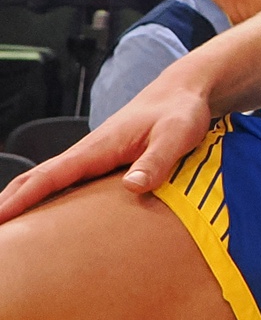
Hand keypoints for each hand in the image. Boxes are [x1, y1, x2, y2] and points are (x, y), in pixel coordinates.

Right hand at [0, 67, 214, 223]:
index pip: (50, 176)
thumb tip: (132, 186)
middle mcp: (87, 152)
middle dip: (9, 202)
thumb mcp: (176, 135)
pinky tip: (41, 214)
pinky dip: (42, 195)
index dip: (22, 198)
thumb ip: (157, 160)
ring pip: (46, 180)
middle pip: (37, 179)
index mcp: (98, 148)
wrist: (183, 92)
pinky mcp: (100, 162)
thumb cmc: (180, 112)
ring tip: (5, 227)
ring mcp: (91, 157)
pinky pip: (63, 181)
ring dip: (21, 200)